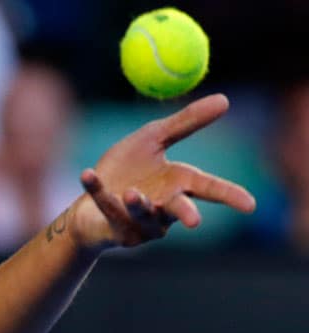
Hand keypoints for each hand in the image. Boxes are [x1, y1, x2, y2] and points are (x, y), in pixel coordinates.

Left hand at [66, 94, 256, 250]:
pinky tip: (88, 174)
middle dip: (187, 214)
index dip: (230, 196)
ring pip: (143, 214)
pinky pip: (106, 207)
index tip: (250, 205)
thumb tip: (225, 99)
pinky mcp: (114, 228)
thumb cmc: (127, 168)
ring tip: (131, 193)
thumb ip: (185, 123)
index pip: (209, 189)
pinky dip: (97, 190)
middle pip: (180, 210)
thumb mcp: (153, 139)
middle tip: (195, 221)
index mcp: (177, 185)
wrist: (90, 191)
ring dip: (138, 205)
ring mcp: (139, 222)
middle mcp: (163, 207)